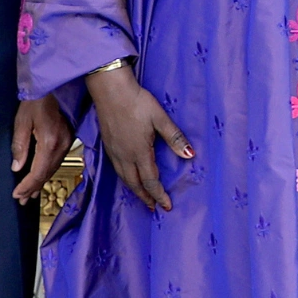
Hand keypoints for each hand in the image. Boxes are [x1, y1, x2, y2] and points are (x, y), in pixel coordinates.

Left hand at [10, 94, 73, 203]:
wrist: (54, 85)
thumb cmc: (35, 100)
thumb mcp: (22, 121)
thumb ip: (20, 146)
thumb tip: (17, 168)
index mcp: (48, 142)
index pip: (37, 172)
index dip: (27, 185)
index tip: (17, 195)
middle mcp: (61, 145)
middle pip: (47, 173)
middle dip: (33, 188)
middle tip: (21, 199)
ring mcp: (68, 142)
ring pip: (53, 169)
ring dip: (41, 182)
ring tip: (29, 193)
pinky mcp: (69, 139)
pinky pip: (57, 161)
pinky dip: (48, 172)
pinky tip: (41, 176)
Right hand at [86, 64, 190, 212]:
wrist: (110, 90)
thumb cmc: (137, 102)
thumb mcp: (160, 118)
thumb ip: (175, 138)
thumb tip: (190, 155)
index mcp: (139, 152)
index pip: (151, 181)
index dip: (159, 195)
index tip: (166, 206)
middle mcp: (125, 156)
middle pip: (135, 184)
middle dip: (145, 197)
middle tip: (154, 207)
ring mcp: (114, 151)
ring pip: (124, 178)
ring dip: (134, 190)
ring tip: (142, 197)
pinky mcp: (107, 144)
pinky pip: (116, 169)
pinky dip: (124, 178)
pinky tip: (127, 176)